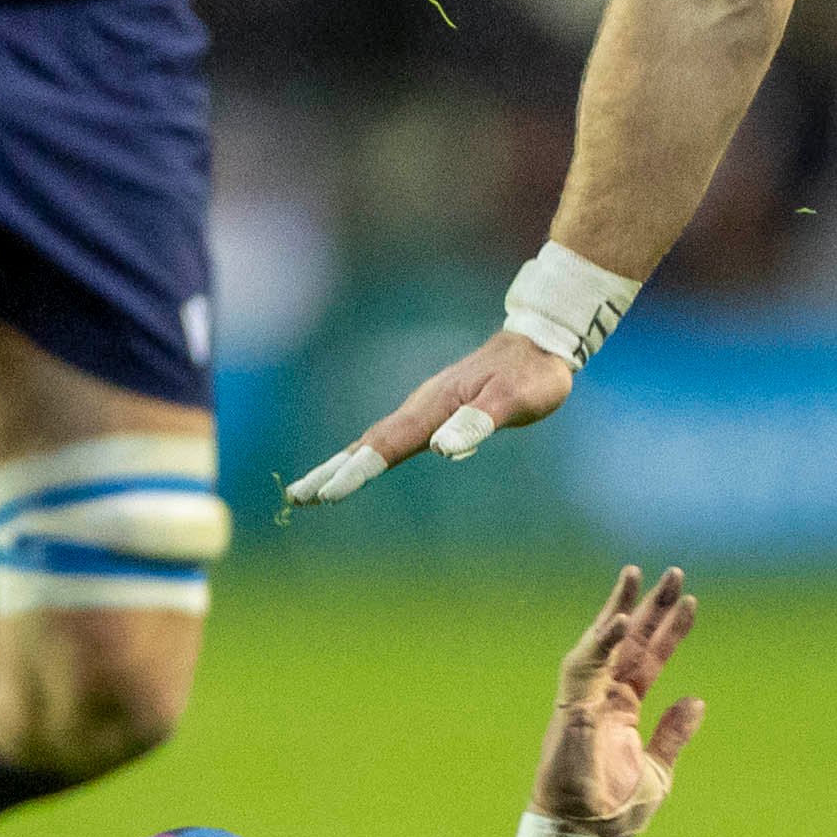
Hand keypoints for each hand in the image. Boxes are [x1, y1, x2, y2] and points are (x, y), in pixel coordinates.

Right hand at [288, 319, 580, 505]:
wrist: (540, 340)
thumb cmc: (533, 374)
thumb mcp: (515, 399)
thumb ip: (479, 421)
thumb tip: (442, 448)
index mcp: (435, 406)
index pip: (388, 445)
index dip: (358, 471)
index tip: (327, 493)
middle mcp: (421, 406)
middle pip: (369, 443)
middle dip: (332, 471)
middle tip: (296, 497)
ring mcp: (424, 406)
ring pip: (375, 439)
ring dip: (342, 464)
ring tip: (312, 490)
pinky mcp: (432, 409)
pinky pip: (391, 435)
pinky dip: (366, 453)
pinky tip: (358, 463)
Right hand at [533, 565, 704, 836]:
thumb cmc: (612, 814)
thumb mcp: (657, 772)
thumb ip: (673, 735)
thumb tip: (697, 701)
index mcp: (622, 709)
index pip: (648, 659)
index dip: (668, 630)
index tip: (690, 601)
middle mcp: (602, 698)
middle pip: (628, 642)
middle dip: (649, 606)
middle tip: (673, 572)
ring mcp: (584, 702)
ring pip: (602, 644)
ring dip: (619, 609)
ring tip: (637, 575)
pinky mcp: (570, 712)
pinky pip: (585, 670)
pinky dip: (602, 644)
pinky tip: (621, 621)